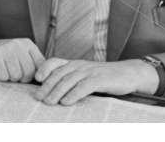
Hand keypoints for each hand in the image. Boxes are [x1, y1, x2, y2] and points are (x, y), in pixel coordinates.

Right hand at [0, 32, 44, 82]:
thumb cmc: (6, 55)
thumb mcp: (22, 54)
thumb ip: (35, 63)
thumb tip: (48, 79)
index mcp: (28, 44)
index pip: (41, 64)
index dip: (39, 75)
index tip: (35, 79)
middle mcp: (18, 44)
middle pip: (28, 73)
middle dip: (22, 78)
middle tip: (15, 74)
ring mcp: (5, 49)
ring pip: (16, 76)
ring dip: (10, 78)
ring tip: (6, 70)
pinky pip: (3, 76)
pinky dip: (1, 77)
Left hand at [34, 58, 158, 105]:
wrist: (129, 74)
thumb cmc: (105, 77)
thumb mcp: (86, 75)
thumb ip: (72, 79)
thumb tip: (54, 91)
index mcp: (75, 64)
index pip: (55, 62)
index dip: (44, 69)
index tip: (36, 79)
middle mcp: (79, 65)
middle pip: (58, 74)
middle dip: (46, 86)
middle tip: (37, 97)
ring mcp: (89, 71)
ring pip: (68, 81)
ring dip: (57, 92)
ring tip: (48, 102)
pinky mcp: (99, 79)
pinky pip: (83, 87)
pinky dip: (73, 95)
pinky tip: (66, 102)